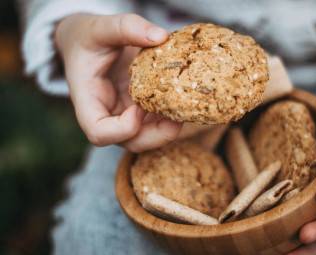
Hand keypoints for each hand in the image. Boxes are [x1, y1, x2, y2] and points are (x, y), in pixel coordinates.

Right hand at [54, 14, 181, 151]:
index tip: (139, 107)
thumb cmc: (87, 38)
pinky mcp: (139, 109)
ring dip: (169, 128)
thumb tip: (160, 36)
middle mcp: (107, 115)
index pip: (99, 133)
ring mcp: (124, 115)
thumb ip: (126, 27)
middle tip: (178, 117)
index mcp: (88, 100)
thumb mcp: (100, 27)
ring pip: (148, 137)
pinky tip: (183, 98)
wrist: (86, 43)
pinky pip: (157, 122)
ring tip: (185, 107)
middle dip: (157, 136)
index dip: (122, 128)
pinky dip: (171, 116)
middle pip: (130, 142)